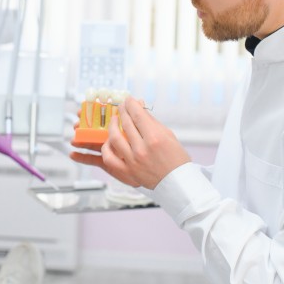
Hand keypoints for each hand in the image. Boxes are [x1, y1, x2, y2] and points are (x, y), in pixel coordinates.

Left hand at [69, 97, 189, 188]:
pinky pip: (108, 158)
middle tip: (122, 106)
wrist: (177, 183)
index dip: (131, 104)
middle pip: (126, 123)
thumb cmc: (175, 159)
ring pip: (114, 138)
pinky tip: (109, 142)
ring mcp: (133, 162)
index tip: (129, 100)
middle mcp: (142, 149)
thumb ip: (151, 121)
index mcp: (155, 138)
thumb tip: (140, 106)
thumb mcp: (168, 135)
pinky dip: (106, 148)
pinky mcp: (127, 173)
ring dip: (112, 125)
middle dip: (122, 111)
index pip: (138, 114)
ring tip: (114, 121)